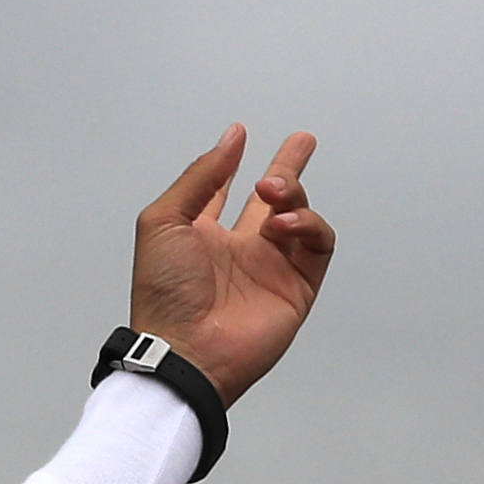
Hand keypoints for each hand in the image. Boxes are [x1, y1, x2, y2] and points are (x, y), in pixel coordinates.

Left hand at [127, 126, 334, 404]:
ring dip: (292, 194)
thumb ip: (199, 178)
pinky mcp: (297, 286)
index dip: (230, 164)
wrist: (187, 349)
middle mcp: (239, 251)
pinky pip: (319, 245)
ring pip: (299, 216)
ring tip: (274, 190)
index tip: (240, 134)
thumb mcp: (164, 221)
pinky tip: (285, 223)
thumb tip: (229, 141)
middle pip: (273, 201)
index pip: (223, 192)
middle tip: (302, 141)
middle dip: (289, 169)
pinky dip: (310, 224)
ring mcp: (271, 268)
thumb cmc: (165, 295)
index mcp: (202, 237)